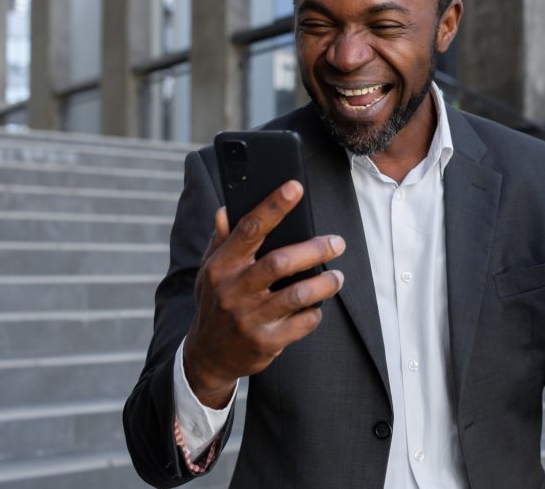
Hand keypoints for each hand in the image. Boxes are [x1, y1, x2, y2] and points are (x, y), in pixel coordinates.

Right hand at [183, 180, 345, 407]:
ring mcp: (250, 319)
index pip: (249, 229)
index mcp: (221, 267)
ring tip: (336, 276)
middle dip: (314, 249)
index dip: (273, 206)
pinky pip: (303, 323)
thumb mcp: (210, 271)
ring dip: (325, 283)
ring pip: (298, 295)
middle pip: (280, 262)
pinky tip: (318, 305)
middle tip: (336, 243)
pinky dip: (316, 312)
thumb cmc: (216, 302)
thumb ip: (221, 240)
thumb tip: (224, 209)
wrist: (207, 356)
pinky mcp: (266, 342)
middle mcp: (233, 291)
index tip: (295, 187)